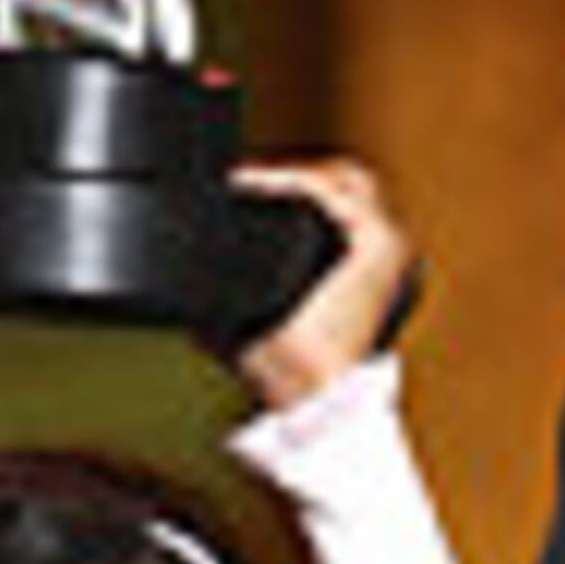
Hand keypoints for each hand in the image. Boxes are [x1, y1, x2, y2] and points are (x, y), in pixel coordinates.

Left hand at [229, 155, 418, 405]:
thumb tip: (175, 282)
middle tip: (244, 175)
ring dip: (295, 168)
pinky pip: (331, 191)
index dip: (290, 185)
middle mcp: (384, 258)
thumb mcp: (246, 316)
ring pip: (346, 176)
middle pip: (346, 181)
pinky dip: (289, 180)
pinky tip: (251, 182)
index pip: (336, 206)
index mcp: (363, 274)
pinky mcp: (381, 246)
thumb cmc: (284, 370)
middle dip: (294, 169)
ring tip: (249, 175)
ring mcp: (389, 249)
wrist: (306, 395)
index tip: (241, 182)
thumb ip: (223, 291)